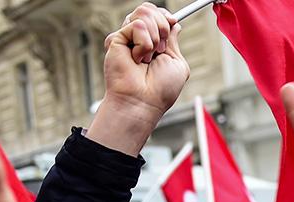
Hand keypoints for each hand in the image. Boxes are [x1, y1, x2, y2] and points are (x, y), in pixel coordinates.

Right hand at [88, 4, 189, 154]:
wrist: (144, 101)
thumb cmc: (161, 90)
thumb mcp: (177, 63)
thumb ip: (174, 42)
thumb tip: (175, 23)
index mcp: (153, 41)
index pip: (156, 13)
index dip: (165, 15)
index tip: (172, 22)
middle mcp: (138, 38)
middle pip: (149, 9)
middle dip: (162, 25)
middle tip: (160, 49)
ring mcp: (127, 38)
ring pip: (143, 13)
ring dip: (155, 37)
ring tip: (148, 58)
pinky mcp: (116, 39)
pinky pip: (138, 26)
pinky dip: (145, 44)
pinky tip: (138, 60)